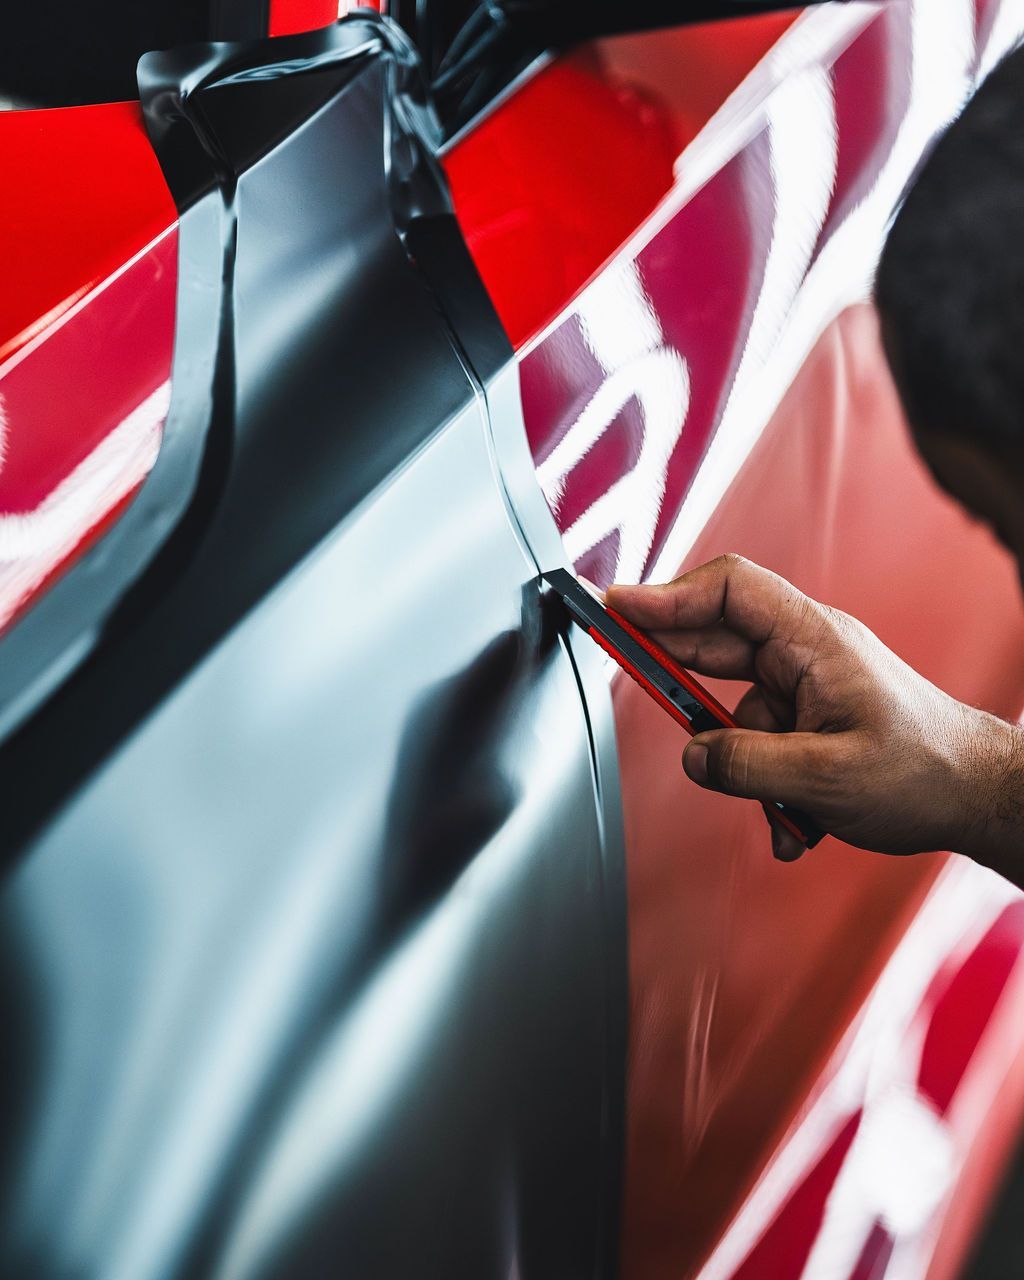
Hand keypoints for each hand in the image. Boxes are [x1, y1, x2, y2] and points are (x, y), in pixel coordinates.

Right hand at [606, 555, 1021, 869]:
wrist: (976, 796)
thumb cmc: (927, 770)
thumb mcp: (828, 777)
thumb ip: (747, 765)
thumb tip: (693, 757)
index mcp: (814, 640)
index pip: (729, 591)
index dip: (668, 596)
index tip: (617, 608)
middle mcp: (804, 652)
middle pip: (714, 640)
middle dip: (670, 666)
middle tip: (622, 668)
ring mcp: (804, 686)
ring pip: (732, 708)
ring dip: (736, 760)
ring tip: (773, 804)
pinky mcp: (805, 720)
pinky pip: (757, 743)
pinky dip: (761, 781)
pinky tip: (791, 818)